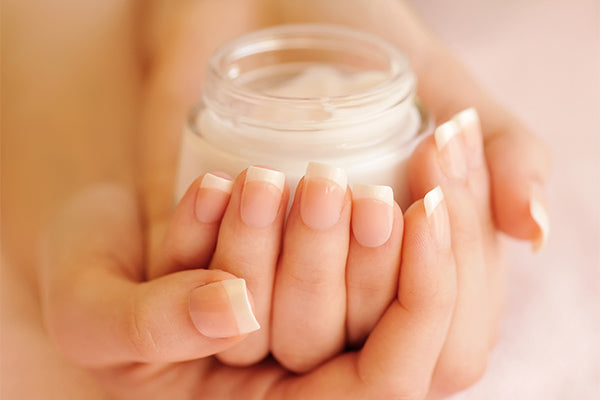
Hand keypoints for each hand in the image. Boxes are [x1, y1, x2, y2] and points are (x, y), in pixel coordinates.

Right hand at [41, 175, 457, 399]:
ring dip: (340, 222)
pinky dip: (326, 202)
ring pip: (366, 284)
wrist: (97, 248)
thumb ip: (152, 325)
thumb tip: (231, 307)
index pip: (383, 381)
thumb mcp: (94, 317)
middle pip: (370, 323)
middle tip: (321, 180)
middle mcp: (298, 370)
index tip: (421, 210)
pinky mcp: (300, 265)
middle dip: (363, 250)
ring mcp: (301, 316)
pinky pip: (345, 244)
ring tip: (297, 174)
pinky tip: (269, 171)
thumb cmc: (92, 290)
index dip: (420, 302)